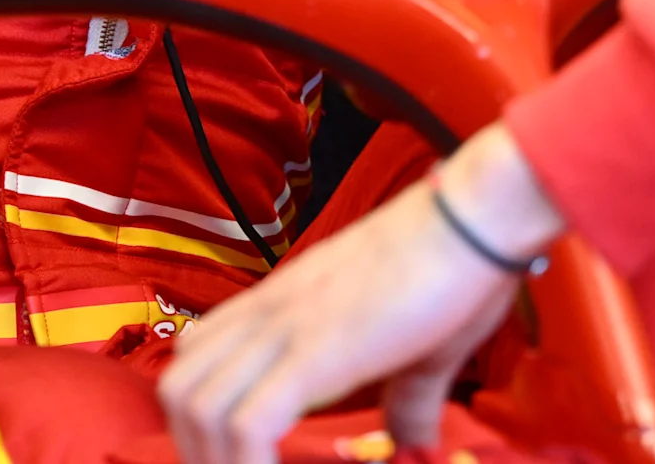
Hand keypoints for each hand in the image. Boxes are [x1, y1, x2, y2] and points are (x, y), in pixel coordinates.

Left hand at [162, 126, 559, 462]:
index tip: (226, 453)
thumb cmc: (454, 269)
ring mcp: (287, 329)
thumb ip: (407, 397)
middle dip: (195, 445)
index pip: (197, 354)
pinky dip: (248, 462)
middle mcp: (271, 312)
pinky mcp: (316, 352)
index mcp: (284, 303)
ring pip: (199, 404)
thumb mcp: (422, 346)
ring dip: (216, 459)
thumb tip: (412, 443)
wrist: (474, 216)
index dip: (197, 412)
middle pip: (180, 385)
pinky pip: (250, 421)